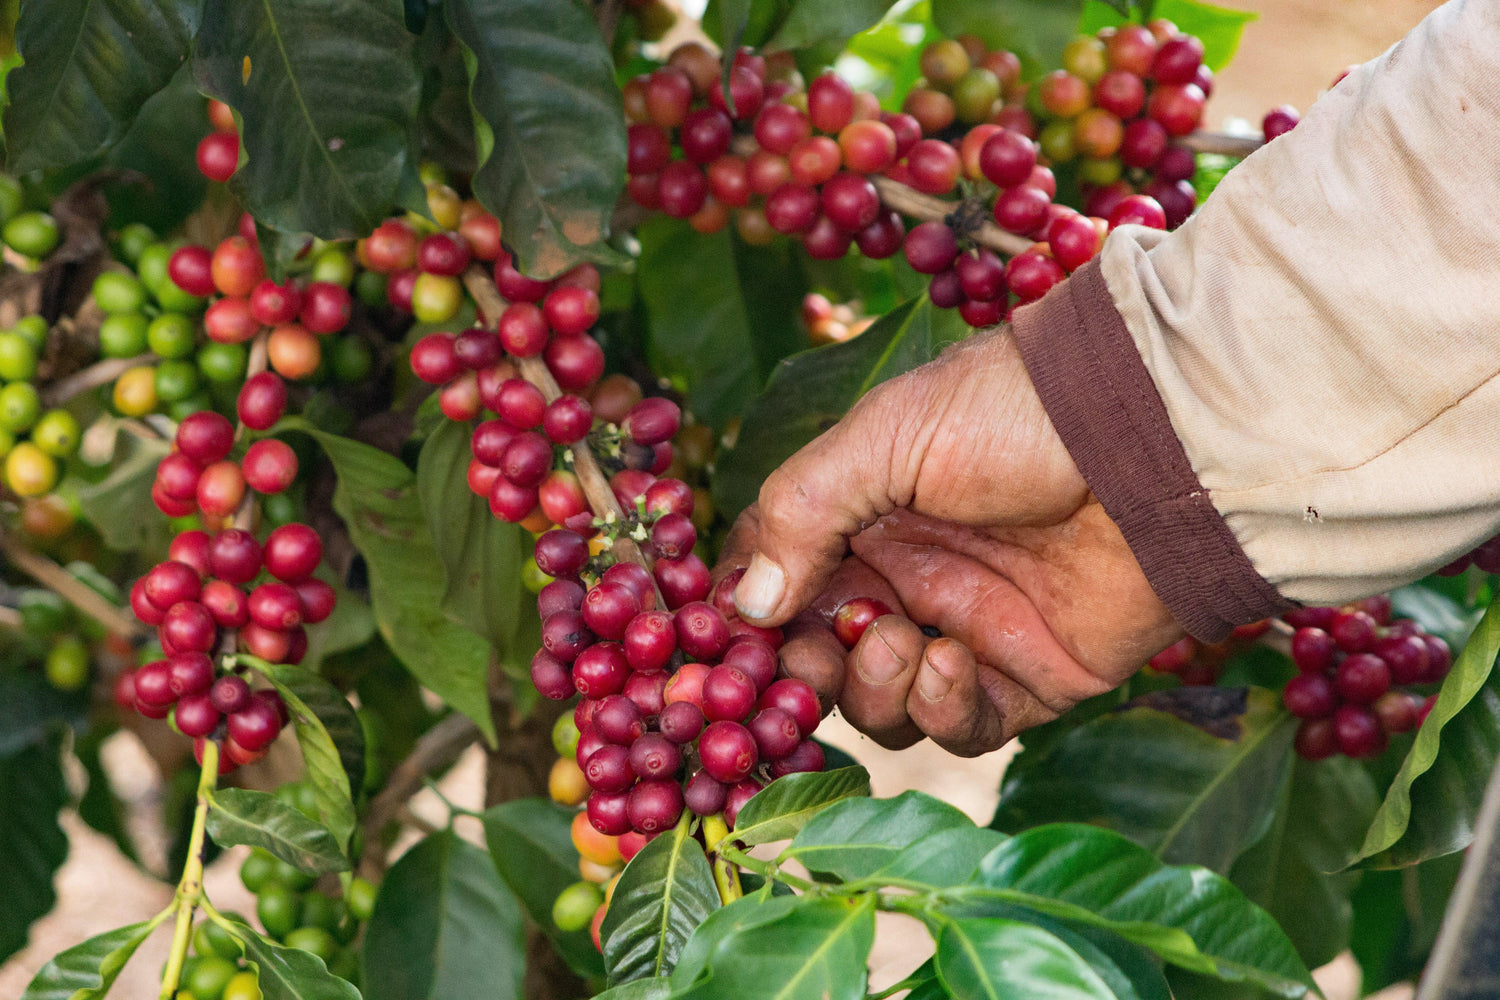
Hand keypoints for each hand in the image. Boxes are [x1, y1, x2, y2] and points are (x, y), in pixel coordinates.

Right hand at [719, 329, 1182, 755]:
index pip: (777, 579)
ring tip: (900, 639)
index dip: (750, 615)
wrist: (1152, 439)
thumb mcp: (887, 436)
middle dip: (808, 667)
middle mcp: (904, 576)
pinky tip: (948, 661)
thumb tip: (745, 606)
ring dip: (873, 687)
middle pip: (822, 657)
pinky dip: (939, 708)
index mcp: (861, 513)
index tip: (730, 640)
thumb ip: (803, 511)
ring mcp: (963, 630)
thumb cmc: (1013, 413)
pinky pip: (960, 725)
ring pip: (882, 704)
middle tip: (818, 653)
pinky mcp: (1026, 677)